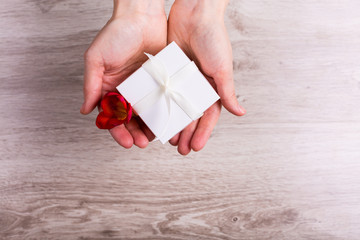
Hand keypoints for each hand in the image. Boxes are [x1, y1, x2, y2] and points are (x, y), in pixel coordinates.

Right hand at [80, 0, 166, 148]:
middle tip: (142, 143)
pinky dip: (162, 112)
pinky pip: (160, 100)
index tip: (126, 142)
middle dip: (134, 132)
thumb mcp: (96, 59)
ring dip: (148, 127)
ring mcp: (143, 86)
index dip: (117, 130)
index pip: (111, 115)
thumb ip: (91, 85)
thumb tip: (85, 110)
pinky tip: (166, 121)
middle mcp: (125, 89)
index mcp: (109, 87)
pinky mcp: (158, 81)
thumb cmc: (116, 34)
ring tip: (154, 137)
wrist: (142, 16)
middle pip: (129, 118)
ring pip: (145, 113)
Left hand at [167, 0, 245, 154]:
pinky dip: (159, 104)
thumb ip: (227, 92)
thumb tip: (240, 113)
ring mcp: (181, 79)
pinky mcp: (167, 70)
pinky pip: (162, 91)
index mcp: (212, 86)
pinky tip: (153, 117)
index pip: (208, 116)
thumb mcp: (222, 68)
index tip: (196, 148)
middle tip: (180, 149)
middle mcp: (197, 85)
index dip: (203, 132)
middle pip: (191, 115)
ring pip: (175, 106)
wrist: (194, 12)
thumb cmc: (213, 38)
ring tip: (166, 139)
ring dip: (172, 123)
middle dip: (187, 133)